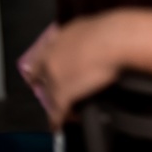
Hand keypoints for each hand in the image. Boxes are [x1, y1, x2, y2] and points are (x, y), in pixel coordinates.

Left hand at [20, 13, 123, 129]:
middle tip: (52, 94)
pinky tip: (58, 126)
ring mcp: (55, 79)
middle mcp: (51, 61)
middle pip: (43, 80)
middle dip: (47, 88)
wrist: (114, 40)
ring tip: (64, 111)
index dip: (38, 71)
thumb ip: (76, 35)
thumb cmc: (108, 29)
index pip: (38, 61)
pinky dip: (57, 121)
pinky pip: (57, 113)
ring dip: (55, 105)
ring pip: (49, 97)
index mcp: (55, 43)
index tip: (37, 76)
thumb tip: (81, 38)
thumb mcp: (86, 25)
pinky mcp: (64, 94)